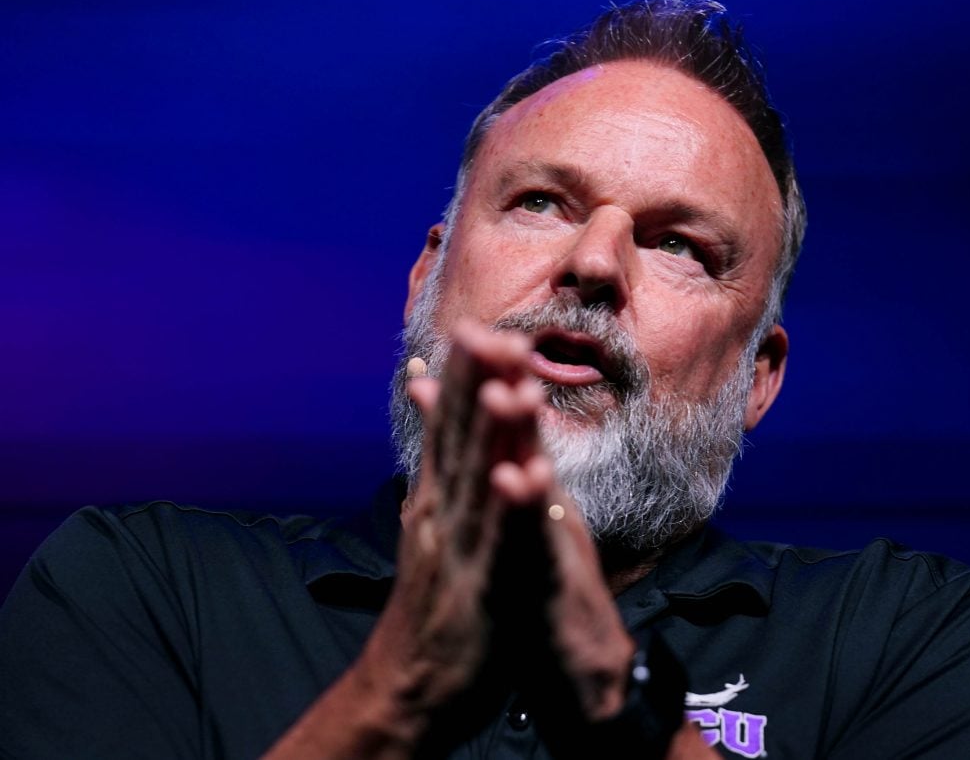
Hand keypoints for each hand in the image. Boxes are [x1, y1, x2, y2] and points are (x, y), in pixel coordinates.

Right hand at [265, 320, 635, 757]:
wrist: (408, 686)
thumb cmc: (431, 601)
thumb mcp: (429, 527)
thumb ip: (434, 466)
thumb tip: (423, 414)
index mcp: (436, 498)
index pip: (447, 425)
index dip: (462, 377)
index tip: (475, 326)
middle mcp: (441, 514)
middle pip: (458, 441)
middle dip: (473, 385)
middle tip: (486, 330)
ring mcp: (457, 550)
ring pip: (478, 483)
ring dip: (490, 433)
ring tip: (504, 384)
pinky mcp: (480, 590)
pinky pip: (499, 545)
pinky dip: (508, 509)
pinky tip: (519, 476)